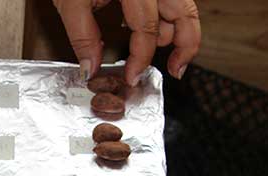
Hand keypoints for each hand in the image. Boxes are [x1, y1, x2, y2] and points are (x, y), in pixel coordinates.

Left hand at [54, 0, 200, 84]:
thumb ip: (82, 35)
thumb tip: (91, 67)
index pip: (147, 29)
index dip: (141, 58)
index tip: (132, 77)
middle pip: (185, 13)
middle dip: (185, 46)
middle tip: (176, 70)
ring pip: (184, 5)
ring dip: (179, 32)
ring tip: (169, 55)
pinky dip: (166, 17)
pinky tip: (150, 32)